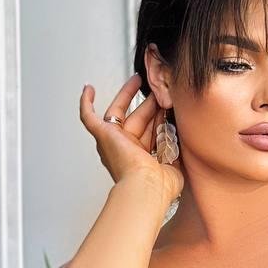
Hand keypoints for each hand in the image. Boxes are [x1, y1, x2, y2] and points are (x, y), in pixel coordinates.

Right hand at [79, 75, 184, 207]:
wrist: (147, 188)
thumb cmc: (160, 186)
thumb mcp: (176, 164)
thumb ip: (177, 150)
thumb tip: (181, 135)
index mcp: (143, 159)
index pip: (151, 131)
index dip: (159, 118)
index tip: (168, 107)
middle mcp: (126, 150)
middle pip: (137, 119)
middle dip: (148, 103)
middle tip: (158, 90)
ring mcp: (113, 142)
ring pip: (119, 113)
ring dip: (128, 94)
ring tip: (141, 79)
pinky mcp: (104, 136)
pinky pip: (89, 117)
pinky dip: (86, 103)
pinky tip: (89, 89)